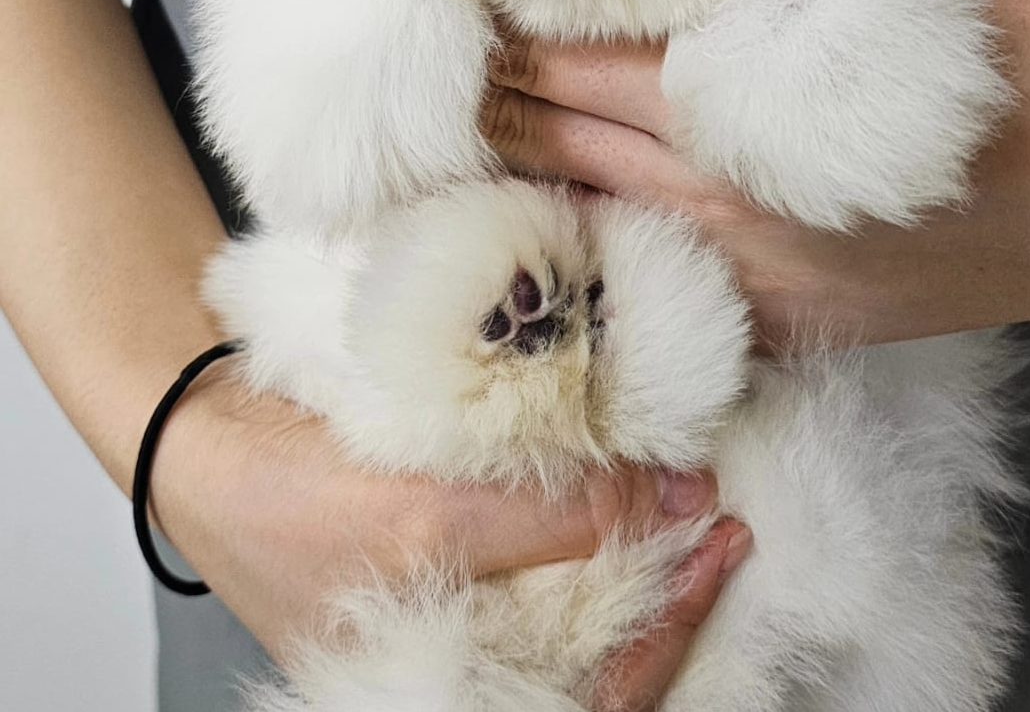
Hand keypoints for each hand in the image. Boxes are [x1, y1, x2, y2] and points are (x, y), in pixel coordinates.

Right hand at [150, 364, 747, 708]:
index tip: (719, 538)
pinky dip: (589, 526)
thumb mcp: (425, 516)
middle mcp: (463, 669)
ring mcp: (458, 619)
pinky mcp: (451, 564)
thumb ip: (547, 518)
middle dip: (669, 595)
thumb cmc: (284, 504)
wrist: (203, 443)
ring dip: (639, 554)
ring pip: (576, 608)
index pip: (599, 695)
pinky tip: (625, 482)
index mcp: (449, 698)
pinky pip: (539, 564)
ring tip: (694, 499)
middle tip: (727, 523)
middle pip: (598, 660)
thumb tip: (669, 496)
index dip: (671, 627)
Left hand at [483, 0, 1029, 347]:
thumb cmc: (1022, 71)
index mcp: (740, 103)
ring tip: (467, 122)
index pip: (575, 64)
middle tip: (438, 54)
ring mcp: (743, 276)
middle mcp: (719, 201)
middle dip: (490, 97)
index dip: (506, 32)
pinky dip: (592, 236)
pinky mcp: (776, 325)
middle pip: (555, 141)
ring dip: (525, 167)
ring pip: (583, 216)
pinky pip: (650, 279)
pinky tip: (553, 205)